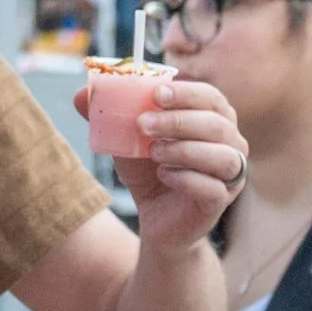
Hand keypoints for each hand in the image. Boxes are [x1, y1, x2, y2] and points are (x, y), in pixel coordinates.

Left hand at [79, 71, 247, 247]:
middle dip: (177, 121)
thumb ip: (107, 115)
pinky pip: (213, 188)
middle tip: (142, 124)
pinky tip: (164, 175)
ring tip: (153, 153)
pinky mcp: (221, 201)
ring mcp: (230, 174)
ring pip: (222, 156)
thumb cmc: (148, 169)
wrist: (154, 217)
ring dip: (184, 150)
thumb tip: (80, 94)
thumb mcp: (125, 139)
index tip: (155, 93)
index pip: (210, 97)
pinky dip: (187, 179)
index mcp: (213, 119)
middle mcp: (231, 143)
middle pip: (216, 124)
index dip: (186, 93)